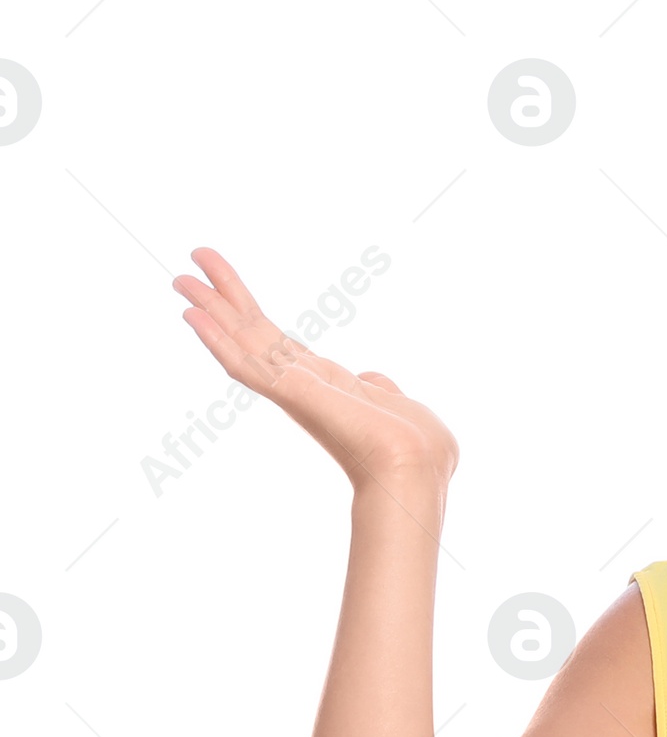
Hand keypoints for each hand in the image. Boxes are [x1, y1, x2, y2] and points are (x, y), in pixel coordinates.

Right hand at [173, 247, 458, 490]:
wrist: (418, 469)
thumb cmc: (418, 448)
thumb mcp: (398, 404)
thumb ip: (379, 388)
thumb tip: (376, 379)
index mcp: (322, 384)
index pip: (276, 342)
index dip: (249, 312)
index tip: (223, 283)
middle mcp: (301, 386)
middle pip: (252, 334)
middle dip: (221, 300)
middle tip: (186, 266)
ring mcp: (293, 392)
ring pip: (243, 344)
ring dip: (212, 312)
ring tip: (179, 280)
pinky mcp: (293, 395)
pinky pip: (248, 366)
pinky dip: (219, 341)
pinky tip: (193, 317)